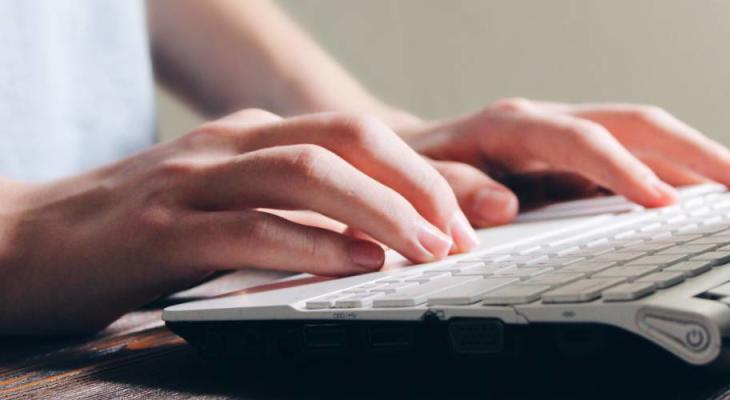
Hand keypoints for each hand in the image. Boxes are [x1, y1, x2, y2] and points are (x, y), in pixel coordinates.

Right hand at [0, 109, 475, 333]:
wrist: (20, 240)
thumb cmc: (134, 230)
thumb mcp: (223, 201)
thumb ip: (288, 206)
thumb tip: (373, 236)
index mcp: (252, 137)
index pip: (358, 133)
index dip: (426, 168)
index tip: (477, 208)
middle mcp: (229, 146)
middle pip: (346, 139)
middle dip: (420, 183)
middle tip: (465, 231)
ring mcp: (193, 183)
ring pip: (307, 173)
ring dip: (381, 212)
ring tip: (430, 249)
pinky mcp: (161, 232)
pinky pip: (251, 228)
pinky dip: (313, 246)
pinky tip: (356, 267)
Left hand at [404, 98, 729, 226]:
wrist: (410, 153)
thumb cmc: (417, 167)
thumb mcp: (421, 179)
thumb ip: (456, 190)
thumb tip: (504, 206)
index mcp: (513, 126)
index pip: (582, 141)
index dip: (624, 170)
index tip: (662, 204)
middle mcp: (549, 121)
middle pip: (634, 124)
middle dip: (694, 151)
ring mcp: (568, 136)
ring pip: (645, 136)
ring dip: (697, 158)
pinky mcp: (577, 156)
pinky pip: (636, 157)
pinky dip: (675, 174)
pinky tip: (705, 191)